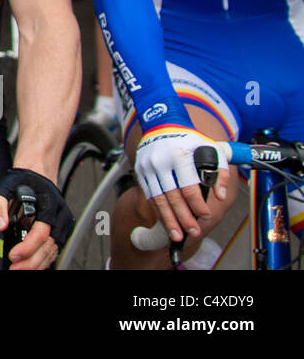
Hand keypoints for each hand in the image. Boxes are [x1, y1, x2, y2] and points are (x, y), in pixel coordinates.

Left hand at [0, 167, 73, 269]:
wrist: (37, 175)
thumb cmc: (24, 181)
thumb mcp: (5, 187)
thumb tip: (0, 225)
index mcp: (49, 204)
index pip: (41, 232)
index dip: (27, 247)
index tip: (13, 255)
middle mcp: (59, 216)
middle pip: (48, 246)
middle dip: (31, 262)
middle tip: (14, 269)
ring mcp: (62, 225)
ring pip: (52, 251)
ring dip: (36, 264)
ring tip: (19, 269)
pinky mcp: (60, 232)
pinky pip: (53, 250)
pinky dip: (42, 260)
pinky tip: (29, 264)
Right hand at [134, 127, 229, 242]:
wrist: (162, 126)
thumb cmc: (190, 140)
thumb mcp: (212, 150)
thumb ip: (220, 173)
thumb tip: (219, 195)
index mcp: (179, 155)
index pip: (188, 186)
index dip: (197, 204)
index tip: (205, 216)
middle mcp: (161, 161)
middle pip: (172, 196)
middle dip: (183, 217)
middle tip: (192, 232)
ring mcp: (147, 167)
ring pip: (158, 199)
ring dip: (168, 219)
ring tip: (176, 235)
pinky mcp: (140, 171)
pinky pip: (149, 195)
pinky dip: (158, 210)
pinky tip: (166, 221)